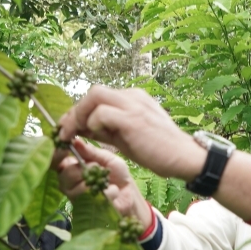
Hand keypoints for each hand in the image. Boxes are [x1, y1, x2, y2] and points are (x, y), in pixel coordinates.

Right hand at [53, 139, 151, 232]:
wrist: (129, 192)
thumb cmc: (115, 173)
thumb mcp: (106, 157)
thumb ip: (91, 151)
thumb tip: (76, 142)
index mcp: (69, 167)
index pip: (54, 161)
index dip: (57, 154)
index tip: (66, 149)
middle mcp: (68, 183)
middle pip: (66, 175)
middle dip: (84, 169)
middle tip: (97, 167)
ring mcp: (76, 198)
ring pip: (78, 189)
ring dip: (96, 181)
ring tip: (106, 179)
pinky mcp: (88, 209)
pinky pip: (95, 199)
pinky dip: (108, 192)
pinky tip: (113, 190)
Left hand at [56, 86, 204, 181]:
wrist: (185, 158)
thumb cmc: (159, 151)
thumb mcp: (127, 138)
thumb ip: (106, 130)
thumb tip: (81, 128)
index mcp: (132, 99)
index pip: (98, 97)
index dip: (79, 111)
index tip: (68, 128)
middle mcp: (132, 96)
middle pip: (94, 91)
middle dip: (75, 111)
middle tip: (65, 131)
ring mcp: (134, 105)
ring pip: (95, 96)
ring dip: (80, 116)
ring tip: (75, 135)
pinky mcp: (133, 118)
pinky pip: (102, 113)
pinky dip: (93, 124)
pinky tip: (95, 137)